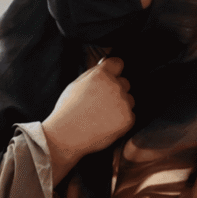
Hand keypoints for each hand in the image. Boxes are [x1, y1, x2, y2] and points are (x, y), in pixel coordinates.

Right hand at [41, 56, 134, 183]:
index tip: (110, 75)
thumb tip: (104, 64)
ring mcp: (123, 103)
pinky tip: (106, 124)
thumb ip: (92, 74)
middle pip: (125, 82)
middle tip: (100, 101)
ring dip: (120, 105)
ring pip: (129, 100)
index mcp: (101, 75)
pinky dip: (121, 120)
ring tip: (102, 115)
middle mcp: (115, 86)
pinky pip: (130, 115)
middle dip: (116, 89)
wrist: (67, 134)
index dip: (113, 69)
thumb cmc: (67, 110)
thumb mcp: (75, 85)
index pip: (118, 63)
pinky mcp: (128, 119)